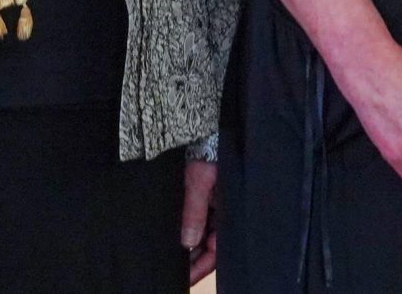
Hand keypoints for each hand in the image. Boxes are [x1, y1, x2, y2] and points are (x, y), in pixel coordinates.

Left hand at [181, 157, 218, 281]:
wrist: (197, 125)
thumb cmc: (206, 149)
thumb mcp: (199, 182)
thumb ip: (195, 212)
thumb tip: (188, 242)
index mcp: (229, 206)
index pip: (218, 247)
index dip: (202, 265)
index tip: (186, 277)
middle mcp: (222, 208)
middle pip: (210, 244)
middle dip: (194, 259)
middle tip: (175, 272)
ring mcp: (212, 203)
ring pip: (201, 234)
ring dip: (189, 246)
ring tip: (171, 259)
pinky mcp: (201, 195)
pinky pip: (196, 220)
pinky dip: (187, 231)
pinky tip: (174, 240)